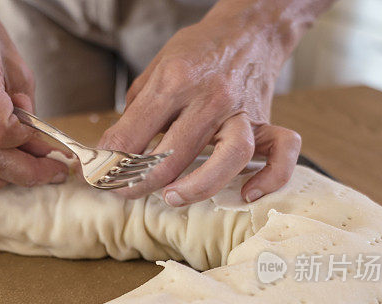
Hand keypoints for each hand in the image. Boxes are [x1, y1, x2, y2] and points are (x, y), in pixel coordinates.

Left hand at [99, 0, 328, 204]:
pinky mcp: (267, 120)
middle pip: (174, 154)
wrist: (248, 29)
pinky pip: (282, 152)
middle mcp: (211, 97)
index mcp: (176, 80)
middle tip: (124, 191)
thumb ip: (136, 112)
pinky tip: (248, 194)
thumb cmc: (197, 52)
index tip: (98, 175)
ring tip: (171, 196)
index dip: (109, 160)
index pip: (134, 132)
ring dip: (197, 186)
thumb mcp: (156, 70)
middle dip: (139, 182)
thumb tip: (112, 152)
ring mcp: (241, 110)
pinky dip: (270, 178)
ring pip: (230, 157)